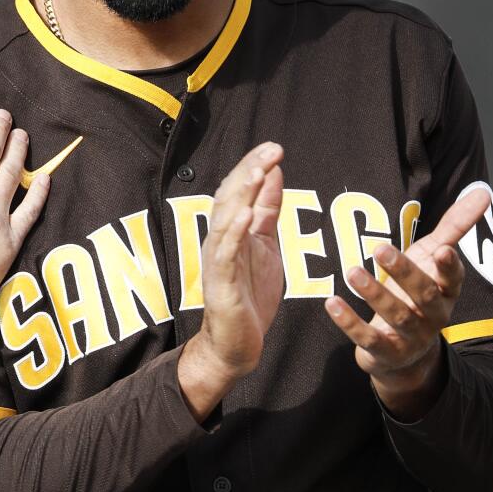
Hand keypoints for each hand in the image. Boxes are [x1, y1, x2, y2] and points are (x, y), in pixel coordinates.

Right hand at [181, 142, 284, 410]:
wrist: (236, 344)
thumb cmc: (249, 294)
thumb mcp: (266, 245)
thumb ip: (266, 211)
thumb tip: (274, 173)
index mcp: (232, 230)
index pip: (240, 190)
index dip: (254, 167)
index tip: (275, 147)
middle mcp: (220, 240)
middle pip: (230, 197)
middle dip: (250, 172)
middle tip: (271, 150)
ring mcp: (217, 260)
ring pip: (225, 219)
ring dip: (241, 195)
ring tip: (257, 173)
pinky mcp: (220, 284)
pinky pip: (225, 254)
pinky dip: (233, 232)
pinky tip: (244, 215)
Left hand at [326, 188, 486, 418]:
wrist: (403, 352)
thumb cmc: (417, 293)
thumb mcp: (432, 258)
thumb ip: (455, 227)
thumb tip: (482, 192)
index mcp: (445, 293)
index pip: (453, 280)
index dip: (450, 267)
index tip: (444, 249)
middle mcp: (432, 316)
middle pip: (422, 295)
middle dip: (404, 273)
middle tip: (380, 249)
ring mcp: (409, 337)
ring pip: (396, 316)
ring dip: (374, 294)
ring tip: (352, 272)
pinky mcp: (383, 351)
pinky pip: (367, 338)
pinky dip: (349, 322)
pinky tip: (331, 303)